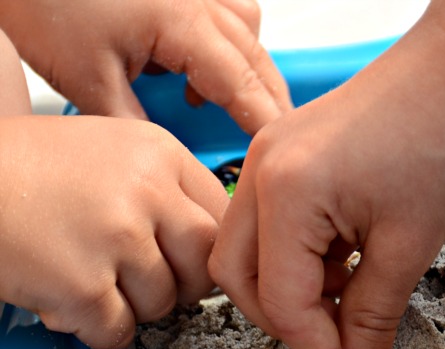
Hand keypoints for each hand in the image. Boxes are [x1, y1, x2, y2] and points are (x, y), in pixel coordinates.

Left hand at [0, 0, 290, 133]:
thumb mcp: (88, 77)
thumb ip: (134, 124)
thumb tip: (163, 160)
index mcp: (184, 24)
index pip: (244, 86)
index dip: (265, 125)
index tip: (279, 156)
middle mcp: (198, 3)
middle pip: (258, 60)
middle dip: (270, 104)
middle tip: (272, 143)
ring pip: (248, 33)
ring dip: (249, 71)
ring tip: (232, 105)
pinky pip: (225, 13)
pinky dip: (225, 43)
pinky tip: (196, 66)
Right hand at [0, 115, 227, 348]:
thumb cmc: (25, 167)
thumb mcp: (111, 149)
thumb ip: (164, 187)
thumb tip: (212, 241)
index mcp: (159, 152)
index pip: (223, 217)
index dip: (207, 250)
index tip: (190, 261)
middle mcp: (146, 191)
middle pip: (204, 265)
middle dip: (182, 285)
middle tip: (147, 281)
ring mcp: (117, 238)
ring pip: (163, 303)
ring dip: (131, 306)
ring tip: (93, 280)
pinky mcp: (83, 285)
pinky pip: (118, 330)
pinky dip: (97, 328)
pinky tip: (71, 302)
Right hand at [208, 46, 444, 348]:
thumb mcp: (409, 245)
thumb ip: (373, 320)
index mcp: (286, 191)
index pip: (279, 299)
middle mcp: (262, 170)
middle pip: (239, 276)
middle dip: (285, 322)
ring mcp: (270, 156)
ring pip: (251, 251)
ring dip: (293, 290)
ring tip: (353, 302)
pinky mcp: (289, 153)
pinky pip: (274, 223)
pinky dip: (303, 258)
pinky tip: (349, 266)